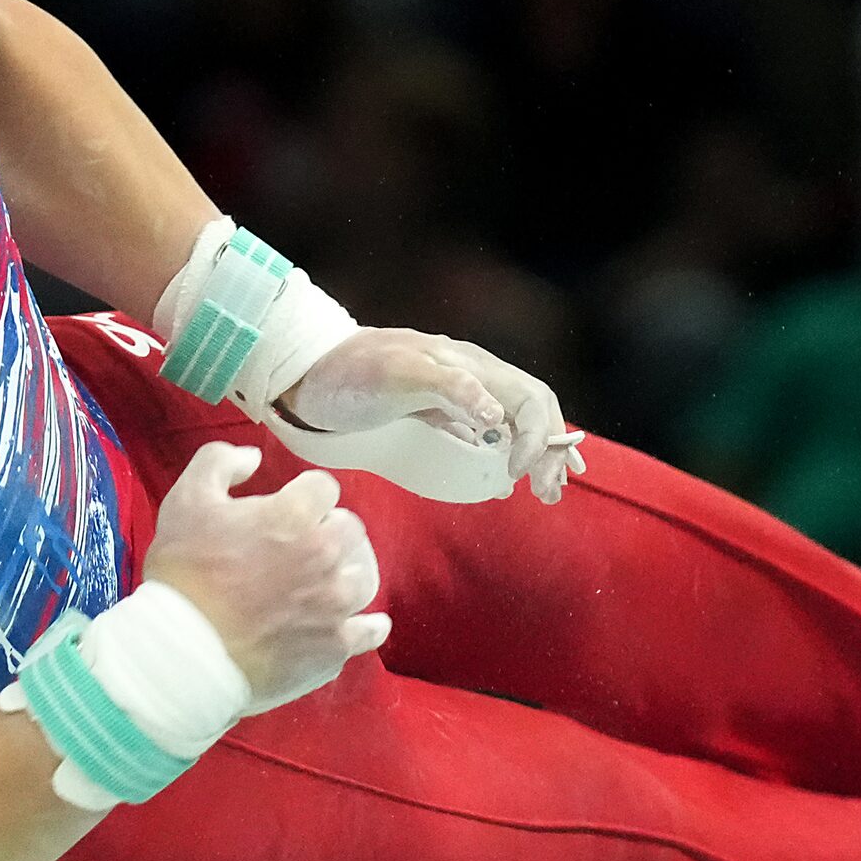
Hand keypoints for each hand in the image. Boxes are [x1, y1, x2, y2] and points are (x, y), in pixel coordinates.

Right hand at [140, 441, 386, 712]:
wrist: (183, 653)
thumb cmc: (183, 574)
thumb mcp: (186, 499)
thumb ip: (219, 462)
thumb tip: (253, 457)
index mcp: (295, 514)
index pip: (323, 487)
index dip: (304, 494)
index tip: (287, 509)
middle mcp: (325, 554)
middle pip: (350, 529)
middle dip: (328, 530)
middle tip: (303, 545)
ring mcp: (335, 603)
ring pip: (364, 575)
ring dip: (349, 571)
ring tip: (330, 579)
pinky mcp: (334, 646)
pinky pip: (369, 631)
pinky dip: (369, 624)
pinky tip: (367, 622)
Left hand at [277, 328, 585, 504]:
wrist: (308, 373)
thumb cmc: (350, 372)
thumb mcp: (396, 374)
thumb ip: (450, 388)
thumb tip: (499, 419)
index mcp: (471, 366)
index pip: (531, 400)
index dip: (538, 438)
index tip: (515, 476)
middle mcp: (474, 379)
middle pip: (534, 412)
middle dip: (552, 451)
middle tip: (550, 494)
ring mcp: (459, 397)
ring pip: (518, 423)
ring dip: (540, 455)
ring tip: (547, 491)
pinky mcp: (441, 415)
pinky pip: (491, 434)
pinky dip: (512, 454)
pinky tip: (509, 478)